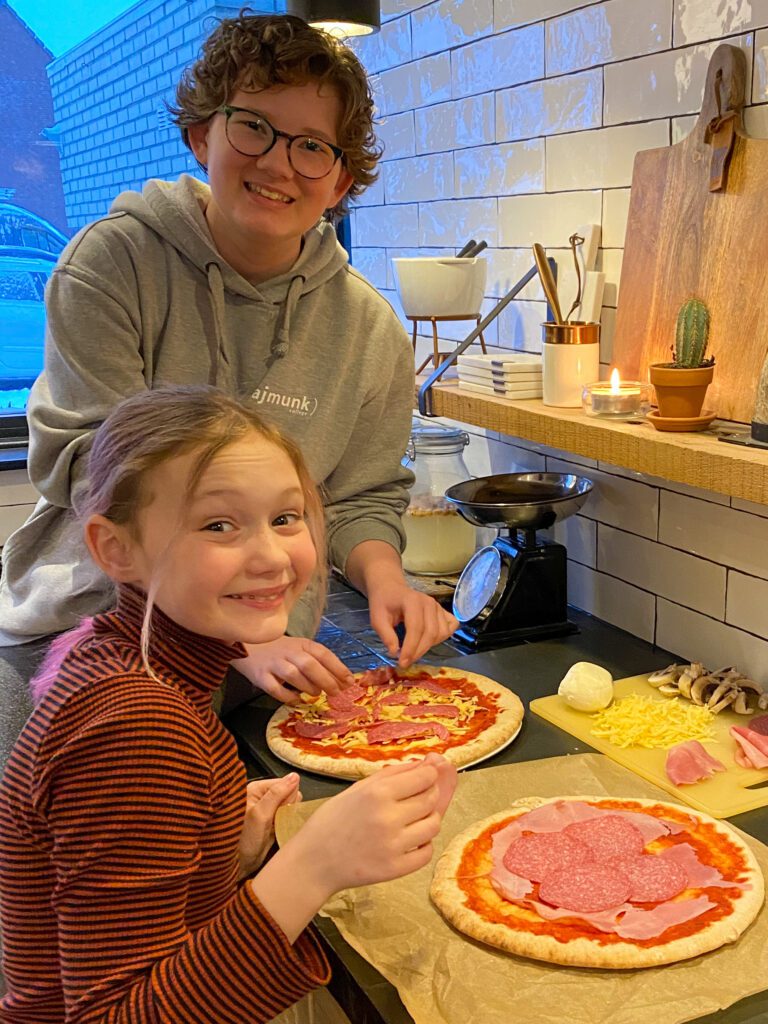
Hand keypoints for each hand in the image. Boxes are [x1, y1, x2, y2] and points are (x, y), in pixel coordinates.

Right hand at [233, 636, 355, 702]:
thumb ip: (317, 662)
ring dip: (308, 686)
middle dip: (326, 680)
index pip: (323, 654)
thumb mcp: (299, 649)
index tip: (350, 681)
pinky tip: (295, 699)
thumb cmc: (278, 649)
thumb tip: (342, 680)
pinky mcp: (259, 675)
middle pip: (310, 665)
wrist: (245, 644)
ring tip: (315, 693)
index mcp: (301, 644)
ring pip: (293, 675)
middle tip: (336, 693)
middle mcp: (288, 652)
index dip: (338, 668)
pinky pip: (274, 688)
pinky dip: (287, 696)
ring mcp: (273, 663)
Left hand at [238, 774, 301, 877]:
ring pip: (290, 808)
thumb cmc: (242, 839)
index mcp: (257, 789)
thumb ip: (277, 794)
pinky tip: (281, 832)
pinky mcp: (271, 824)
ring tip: (277, 828)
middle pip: (290, 795)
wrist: (235, 865)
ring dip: (289, 818)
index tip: (281, 811)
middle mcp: (262, 798)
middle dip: (289, 808)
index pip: (285, 783)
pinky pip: (287, 819)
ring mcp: (267, 811)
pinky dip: (288, 825)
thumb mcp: (260, 815)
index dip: (288, 796)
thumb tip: (294, 776)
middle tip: (277, 821)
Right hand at [250, 755, 455, 941]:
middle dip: (429, 794)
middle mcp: (388, 818)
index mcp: (378, 793)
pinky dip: (422, 845)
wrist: (314, 861)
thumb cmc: (334, 819)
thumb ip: (393, 774)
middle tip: (416, 798)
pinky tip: (408, 841)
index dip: (428, 775)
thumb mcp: (358, 788)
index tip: (423, 778)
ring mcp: (393, 846)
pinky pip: (426, 853)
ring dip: (428, 820)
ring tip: (412, 820)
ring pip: (434, 826)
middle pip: (431, 799)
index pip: (425, 777)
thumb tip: (427, 763)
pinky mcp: (395, 869)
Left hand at [368, 581, 458, 666]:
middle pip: (430, 633)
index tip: (402, 663)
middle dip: (419, 651)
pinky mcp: (443, 610)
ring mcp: (438, 606)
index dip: (411, 648)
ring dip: (429, 646)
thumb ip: (386, 635)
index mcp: (412, 601)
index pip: (416, 628)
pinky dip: (442, 637)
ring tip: (414, 650)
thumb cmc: (383, 603)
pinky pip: (451, 626)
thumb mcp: (377, 618)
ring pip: (441, 632)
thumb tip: (395, 652)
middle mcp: (429, 603)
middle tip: (406, 662)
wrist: (391, 589)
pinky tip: (429, 641)